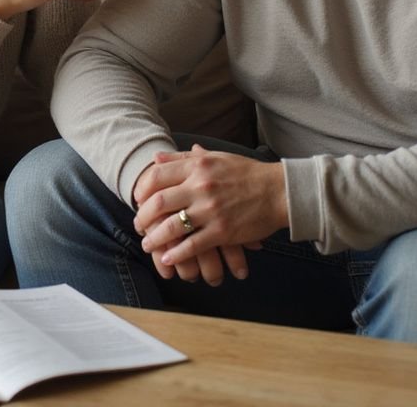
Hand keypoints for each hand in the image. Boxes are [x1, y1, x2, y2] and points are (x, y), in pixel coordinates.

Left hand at [133, 161, 256, 284]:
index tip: (138, 200)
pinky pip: (192, 245)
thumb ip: (184, 158)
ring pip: (171, 226)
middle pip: (158, 202)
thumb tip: (157, 157)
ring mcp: (211, 210)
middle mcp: (201, 186)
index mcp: (198, 166)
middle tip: (139, 226)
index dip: (141, 191)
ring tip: (148, 244)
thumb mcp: (215, 157)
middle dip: (143, 217)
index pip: (156, 176)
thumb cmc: (246, 174)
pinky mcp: (222, 231)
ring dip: (154, 239)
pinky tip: (167, 259)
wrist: (278, 191)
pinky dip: (176, 254)